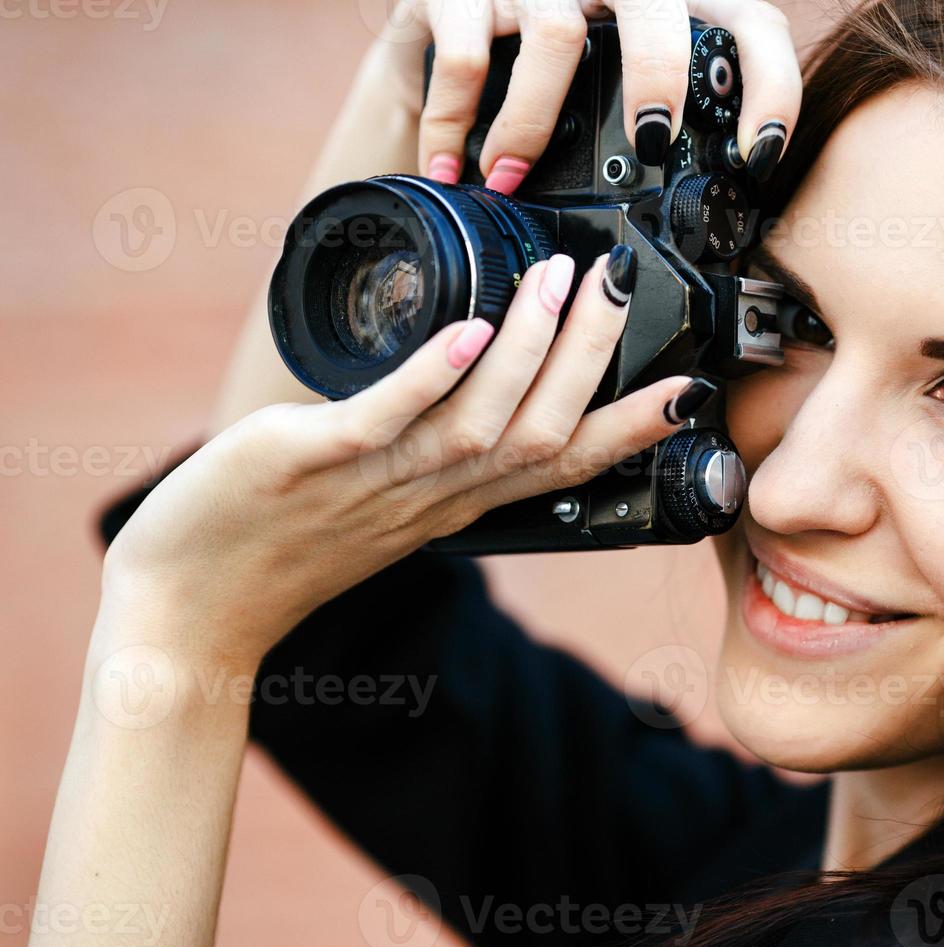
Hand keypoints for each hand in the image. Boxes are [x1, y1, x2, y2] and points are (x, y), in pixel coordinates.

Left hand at [105, 248, 712, 662]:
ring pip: (480, 424)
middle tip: (616, 284)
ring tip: (556, 280)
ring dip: (528, 352)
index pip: (563, 468)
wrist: (193, 604)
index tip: (686, 390)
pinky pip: (382, 420)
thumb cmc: (285, 543)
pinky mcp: (307, 461)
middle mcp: (431, 497)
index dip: (629, 432)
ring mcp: (373, 482)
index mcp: (454, 503)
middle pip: (539, 435)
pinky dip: (432, 377)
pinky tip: (468, 329)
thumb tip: (479, 381)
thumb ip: (437, 449)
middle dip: (589, 359)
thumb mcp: (386, 501)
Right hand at [370, 0, 801, 186]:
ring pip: (555, 35)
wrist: (441, 22)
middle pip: (657, 7)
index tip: (758, 156)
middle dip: (659, 73)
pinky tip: (450, 167)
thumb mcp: (613, 88)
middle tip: (650, 141)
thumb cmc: (543, 67)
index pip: (749, 25)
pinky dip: (454, 124)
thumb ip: (660, 127)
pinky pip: (466, 57)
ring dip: (531, 126)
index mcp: (667, 4)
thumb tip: (700, 221)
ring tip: (510, 181)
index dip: (769, 87)